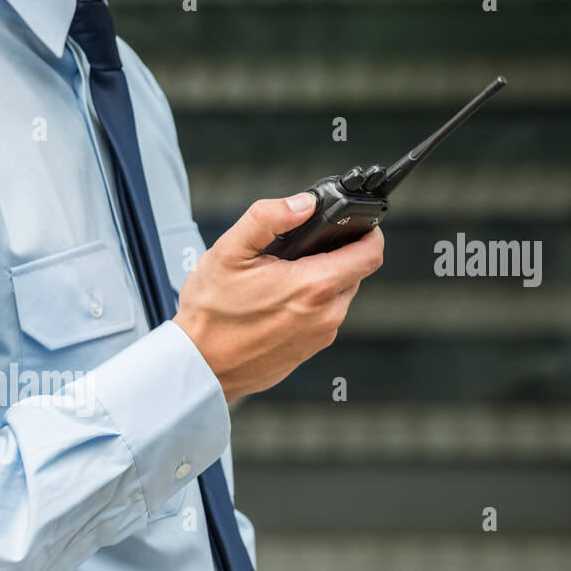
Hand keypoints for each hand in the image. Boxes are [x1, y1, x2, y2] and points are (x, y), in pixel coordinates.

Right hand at [172, 193, 383, 401]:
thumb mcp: (229, 252)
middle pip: (353, 273)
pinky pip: (320, 320)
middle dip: (333, 256)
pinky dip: (306, 307)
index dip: (369, 232)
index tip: (354, 224)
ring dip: (317, 283)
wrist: (198, 367)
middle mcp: (327, 315)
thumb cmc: (209, 315)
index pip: (372, 253)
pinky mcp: (308, 352)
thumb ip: (268, 217)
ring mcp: (319, 338)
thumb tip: (303, 203)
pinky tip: (273, 306)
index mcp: (314, 286)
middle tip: (295, 253)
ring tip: (278, 281)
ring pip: (336, 297)